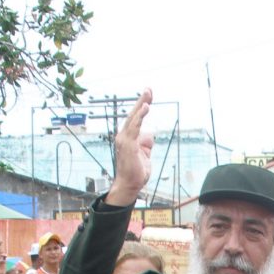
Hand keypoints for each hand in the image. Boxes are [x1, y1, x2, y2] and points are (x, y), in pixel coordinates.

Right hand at [106, 88, 154, 206]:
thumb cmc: (136, 172)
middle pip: (134, 114)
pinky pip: (134, 126)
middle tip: (149, 89)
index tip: (148, 97)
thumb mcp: (145, 155)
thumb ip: (146, 144)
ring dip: (141, 104)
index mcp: (128, 137)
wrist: (129, 185)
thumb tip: (150, 134)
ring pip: (134, 118)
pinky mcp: (128, 143)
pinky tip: (145, 107)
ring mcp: (124, 139)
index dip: (142, 107)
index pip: (135, 119)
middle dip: (142, 101)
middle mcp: (123, 135)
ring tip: (148, 94)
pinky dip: (140, 116)